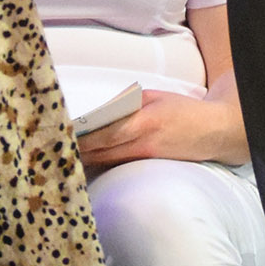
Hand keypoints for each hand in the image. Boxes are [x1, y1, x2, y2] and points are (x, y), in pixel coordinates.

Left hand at [76, 91, 242, 170]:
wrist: (213, 132)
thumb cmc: (182, 110)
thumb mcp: (154, 97)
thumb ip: (127, 104)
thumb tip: (99, 112)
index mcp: (145, 121)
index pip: (104, 131)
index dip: (81, 135)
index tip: (61, 132)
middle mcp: (143, 144)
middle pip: (101, 151)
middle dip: (76, 149)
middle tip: (51, 146)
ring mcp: (145, 160)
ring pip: (106, 162)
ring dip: (85, 159)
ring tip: (61, 154)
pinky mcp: (147, 168)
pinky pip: (118, 166)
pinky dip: (101, 163)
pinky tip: (86, 161)